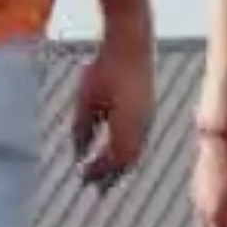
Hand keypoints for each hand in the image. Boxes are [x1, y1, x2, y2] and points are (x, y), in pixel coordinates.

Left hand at [73, 24, 153, 185]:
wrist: (132, 41)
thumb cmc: (105, 68)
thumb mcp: (86, 100)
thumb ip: (82, 128)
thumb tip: (78, 152)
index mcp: (127, 127)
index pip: (114, 161)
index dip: (99, 172)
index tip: (83, 179)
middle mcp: (142, 127)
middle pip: (128, 160)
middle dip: (111, 173)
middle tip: (95, 185)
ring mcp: (148, 117)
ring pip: (135, 150)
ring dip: (120, 163)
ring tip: (105, 170)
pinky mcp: (148, 109)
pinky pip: (139, 138)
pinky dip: (126, 149)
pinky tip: (115, 146)